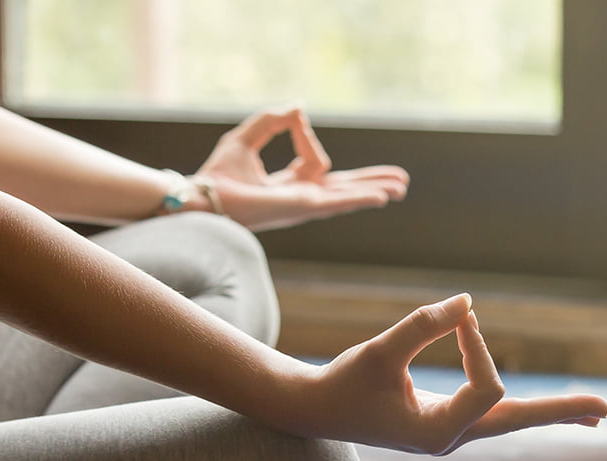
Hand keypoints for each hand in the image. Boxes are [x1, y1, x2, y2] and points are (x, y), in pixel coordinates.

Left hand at [195, 106, 409, 231]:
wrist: (206, 195)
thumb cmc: (218, 173)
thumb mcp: (247, 136)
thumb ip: (272, 120)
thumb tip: (299, 107)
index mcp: (288, 186)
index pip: (314, 161)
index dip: (306, 135)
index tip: (296, 118)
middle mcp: (301, 198)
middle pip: (344, 189)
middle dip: (371, 183)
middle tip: (399, 182)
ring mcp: (305, 205)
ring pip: (347, 196)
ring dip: (374, 190)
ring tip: (401, 188)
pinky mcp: (303, 207)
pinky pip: (338, 201)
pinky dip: (361, 198)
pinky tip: (382, 197)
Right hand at [301, 294, 606, 454]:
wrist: (312, 411)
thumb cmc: (341, 382)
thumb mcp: (378, 351)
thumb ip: (421, 325)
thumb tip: (468, 302)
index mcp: (438, 432)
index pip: (486, 385)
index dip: (479, 347)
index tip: (461, 317)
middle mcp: (450, 438)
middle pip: (517, 420)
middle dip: (559, 411)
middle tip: (606, 410)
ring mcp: (450, 433)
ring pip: (509, 419)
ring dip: (551, 412)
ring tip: (595, 413)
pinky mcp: (444, 422)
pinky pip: (493, 413)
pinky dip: (523, 408)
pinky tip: (552, 410)